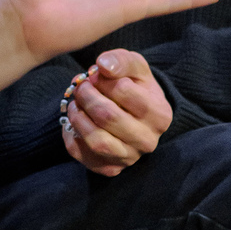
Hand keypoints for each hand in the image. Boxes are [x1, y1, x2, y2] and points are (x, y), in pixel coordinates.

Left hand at [63, 49, 172, 176]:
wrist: (137, 116)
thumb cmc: (135, 86)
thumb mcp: (135, 67)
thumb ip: (122, 61)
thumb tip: (103, 66)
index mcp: (159, 114)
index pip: (123, 90)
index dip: (103, 79)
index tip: (95, 74)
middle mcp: (148, 141)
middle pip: (107, 116)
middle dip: (86, 96)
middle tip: (80, 86)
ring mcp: (130, 158)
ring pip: (96, 140)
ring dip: (77, 117)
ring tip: (75, 103)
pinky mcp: (110, 168)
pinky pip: (83, 155)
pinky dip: (71, 135)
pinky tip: (75, 121)